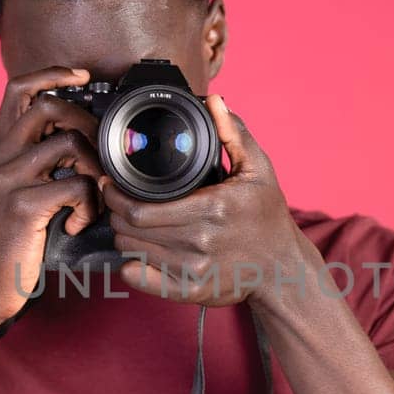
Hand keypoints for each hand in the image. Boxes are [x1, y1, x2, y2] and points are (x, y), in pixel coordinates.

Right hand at [0, 66, 104, 328]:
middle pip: (49, 105)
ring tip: (92, 200)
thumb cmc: (8, 245)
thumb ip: (38, 167)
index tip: (82, 77)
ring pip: (69, 143)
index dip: (53, 74)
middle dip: (87, 124)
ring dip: (95, 170)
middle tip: (99, 158)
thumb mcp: (16, 195)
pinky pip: (75, 186)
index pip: (19, 89)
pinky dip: (88, 207)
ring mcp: (8, 180)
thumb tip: (81, 146)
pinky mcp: (22, 206)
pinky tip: (76, 226)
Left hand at [101, 94, 304, 307]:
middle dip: (115, 213)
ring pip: (133, 252)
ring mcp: (195, 269)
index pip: (140, 207)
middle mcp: (201, 240)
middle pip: (131, 230)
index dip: (117, 196)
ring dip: (122, 236)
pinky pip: (143, 280)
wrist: (282, 267)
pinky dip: (130, 267)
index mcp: (212, 207)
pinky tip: (134, 255)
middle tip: (114, 201)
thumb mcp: (258, 169)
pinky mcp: (192, 291)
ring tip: (125, 223)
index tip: (111, 185)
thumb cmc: (268, 216)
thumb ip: (234, 134)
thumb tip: (214, 102)